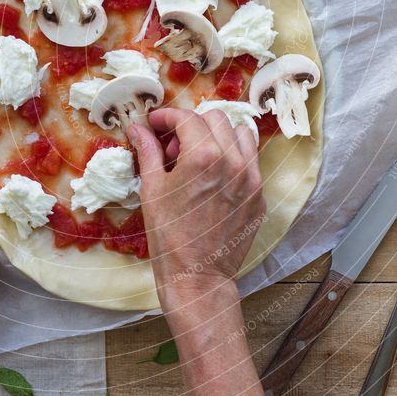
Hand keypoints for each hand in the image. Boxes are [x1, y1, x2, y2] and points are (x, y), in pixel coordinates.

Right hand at [129, 108, 265, 309]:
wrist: (197, 277)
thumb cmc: (169, 236)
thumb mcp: (152, 190)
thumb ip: (148, 152)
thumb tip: (137, 129)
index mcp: (204, 156)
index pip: (186, 118)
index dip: (166, 117)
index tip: (154, 125)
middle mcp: (233, 161)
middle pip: (216, 118)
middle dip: (191, 124)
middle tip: (173, 146)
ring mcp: (251, 178)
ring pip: (240, 134)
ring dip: (218, 135)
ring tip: (197, 156)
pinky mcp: (259, 195)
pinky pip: (250, 161)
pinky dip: (232, 158)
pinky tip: (212, 177)